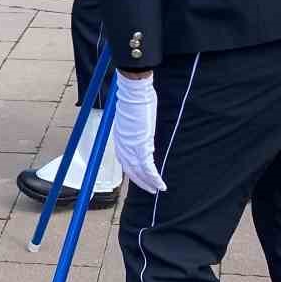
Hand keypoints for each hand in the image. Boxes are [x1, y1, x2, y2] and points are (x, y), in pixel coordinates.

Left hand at [111, 71, 166, 193]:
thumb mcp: (132, 115)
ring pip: (139, 171)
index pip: (124, 159)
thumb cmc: (134, 98)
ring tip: (156, 189)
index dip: (132, 169)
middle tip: (149, 189)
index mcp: (120, 137)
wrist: (133, 91)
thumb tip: (142, 132)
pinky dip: (154, 178)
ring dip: (148, 182)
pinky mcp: (141, 145)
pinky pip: (148, 168)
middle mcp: (123, 144)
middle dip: (140, 180)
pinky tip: (160, 184)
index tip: (139, 176)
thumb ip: (135, 127)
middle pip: (130, 169)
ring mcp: (131, 146)